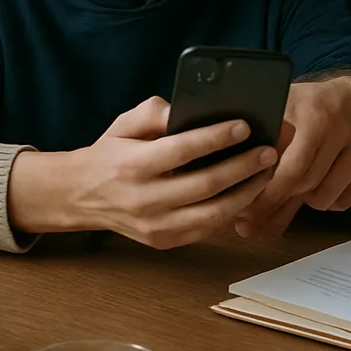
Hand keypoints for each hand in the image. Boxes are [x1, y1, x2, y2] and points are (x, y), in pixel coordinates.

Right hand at [8, 97, 276, 247]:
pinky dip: (233, 211)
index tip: (244, 126)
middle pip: (205, 185)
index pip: (182, 150)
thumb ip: (156, 110)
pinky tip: (249, 192)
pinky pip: (207, 229)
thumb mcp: (125, 122)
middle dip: (243, 167)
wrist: (81, 196)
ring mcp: (154, 226)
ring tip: (267, 172)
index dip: (217, 137)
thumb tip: (188, 109)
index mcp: (133, 165)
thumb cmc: (111, 153)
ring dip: (247, 193)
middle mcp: (144, 199)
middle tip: (268, 150)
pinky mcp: (164, 241)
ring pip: (212, 214)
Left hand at [234, 77, 350, 237]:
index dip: (262, 192)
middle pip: (301, 184)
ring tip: (288, 194)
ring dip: (302, 202)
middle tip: (251, 225)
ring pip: (320, 198)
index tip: (241, 212)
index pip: (284, 164)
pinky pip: (340, 202)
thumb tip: (235, 180)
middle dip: (273, 206)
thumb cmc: (312, 106)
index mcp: (309, 113)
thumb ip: (266, 136)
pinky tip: (316, 188)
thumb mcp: (285, 107)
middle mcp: (336, 129)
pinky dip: (324, 201)